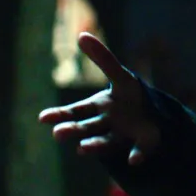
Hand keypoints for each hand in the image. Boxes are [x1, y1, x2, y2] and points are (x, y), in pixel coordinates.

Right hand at [37, 33, 160, 165]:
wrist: (153, 118)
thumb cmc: (131, 97)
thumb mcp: (120, 75)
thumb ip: (102, 58)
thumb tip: (81, 35)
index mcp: (99, 108)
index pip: (77, 111)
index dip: (60, 114)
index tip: (42, 118)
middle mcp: (107, 125)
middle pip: (87, 128)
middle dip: (73, 131)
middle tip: (58, 134)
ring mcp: (125, 136)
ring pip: (107, 142)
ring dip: (95, 145)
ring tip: (82, 149)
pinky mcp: (144, 143)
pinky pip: (140, 150)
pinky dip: (136, 155)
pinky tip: (133, 160)